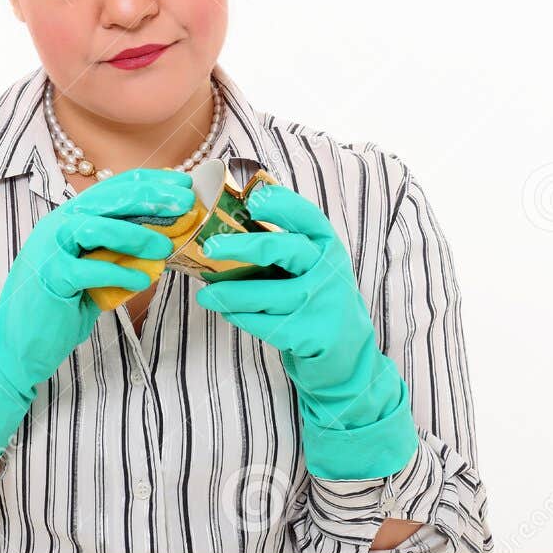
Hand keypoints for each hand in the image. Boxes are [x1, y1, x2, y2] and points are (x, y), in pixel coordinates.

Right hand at [0, 168, 193, 463]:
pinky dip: (118, 272)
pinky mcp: (50, 278)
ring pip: (96, 227)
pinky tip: (143, 279)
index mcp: (72, 217)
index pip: (114, 188)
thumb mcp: (97, 268)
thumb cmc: (63, 303)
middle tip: (184, 202)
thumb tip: (166, 239)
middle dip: (149, 197)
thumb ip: (121, 251)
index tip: (183, 185)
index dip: (150, 183)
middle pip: (107, 199)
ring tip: (165, 246)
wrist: (20, 340)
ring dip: (135, 234)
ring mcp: (51, 250)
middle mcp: (59, 225)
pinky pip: (88, 269)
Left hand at [195, 182, 418, 478]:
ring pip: (269, 294)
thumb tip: (224, 226)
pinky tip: (227, 312)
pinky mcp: (314, 335)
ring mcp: (324, 304)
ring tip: (205, 294)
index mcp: (327, 246)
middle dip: (245, 246)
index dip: (281, 204)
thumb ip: (282, 247)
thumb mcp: (311, 267)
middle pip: (286, 250)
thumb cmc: (315, 300)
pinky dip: (242, 318)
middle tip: (210, 247)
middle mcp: (330, 271)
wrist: (347, 353)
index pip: (307, 217)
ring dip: (232, 293)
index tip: (252, 199)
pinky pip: (268, 324)